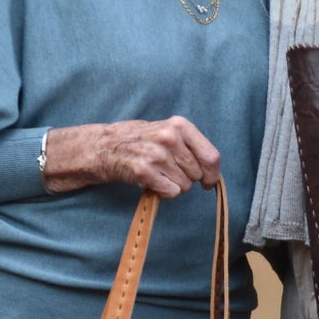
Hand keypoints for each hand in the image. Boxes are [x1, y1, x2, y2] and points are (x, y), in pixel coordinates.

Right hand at [41, 117, 220, 197]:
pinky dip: (164, 192)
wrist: (105, 146)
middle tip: (170, 172)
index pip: (211, 156)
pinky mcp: (145, 171)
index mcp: (180, 126)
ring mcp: (157, 154)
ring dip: (175, 186)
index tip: (208, 181)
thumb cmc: (140, 140)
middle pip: (197, 174)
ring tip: (159, 174)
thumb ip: (191, 145)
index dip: (213, 174)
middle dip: (188, 179)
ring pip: (185, 185)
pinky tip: (153, 182)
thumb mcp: (168, 131)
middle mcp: (170, 138)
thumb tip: (212, 169)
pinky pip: (171, 192)